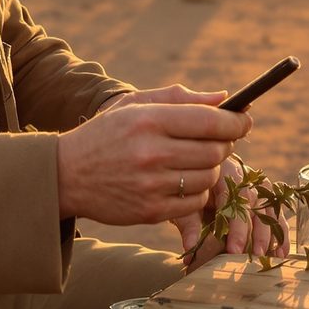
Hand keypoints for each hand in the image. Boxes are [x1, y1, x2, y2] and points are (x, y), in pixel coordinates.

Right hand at [57, 95, 250, 225]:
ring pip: (209, 177)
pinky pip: (195, 202)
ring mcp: (151, 185)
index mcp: (148, 120)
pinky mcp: (150, 211)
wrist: (65, 175)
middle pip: (215, 150)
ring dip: (210, 169)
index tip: (244, 121)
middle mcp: (151, 152)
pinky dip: (196, 192)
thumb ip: (180, 98)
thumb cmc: (105, 134)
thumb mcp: (133, 106)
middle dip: (224, 144)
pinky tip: (180, 181)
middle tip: (218, 141)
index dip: (236, 122)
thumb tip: (224, 97)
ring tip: (194, 161)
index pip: (211, 121)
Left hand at [175, 155, 290, 271]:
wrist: (206, 170)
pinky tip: (282, 252)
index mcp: (224, 174)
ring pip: (269, 211)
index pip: (233, 201)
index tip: (234, 249)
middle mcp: (246, 178)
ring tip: (272, 258)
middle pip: (254, 206)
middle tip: (254, 255)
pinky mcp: (267, 197)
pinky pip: (277, 215)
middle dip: (256, 233)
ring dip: (271, 235)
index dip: (235, 227)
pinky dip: (281, 233)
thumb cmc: (195, 189)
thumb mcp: (188, 202)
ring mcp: (260, 187)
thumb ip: (189, 224)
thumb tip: (190, 249)